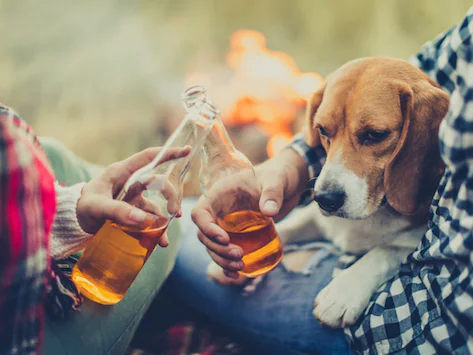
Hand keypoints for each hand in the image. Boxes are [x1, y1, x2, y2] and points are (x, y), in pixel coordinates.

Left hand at [77, 146, 189, 246]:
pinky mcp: (131, 212)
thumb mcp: (96, 207)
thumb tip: (143, 219)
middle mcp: (130, 182)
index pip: (149, 157)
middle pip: (159, 183)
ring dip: (164, 218)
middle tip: (174, 213)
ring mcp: (131, 198)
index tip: (186, 151)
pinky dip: (156, 229)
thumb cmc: (80, 207)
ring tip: (165, 237)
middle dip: (171, 196)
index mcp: (122, 172)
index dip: (168, 153)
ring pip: (156, 204)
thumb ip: (117, 211)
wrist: (70, 223)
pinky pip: (148, 218)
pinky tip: (160, 242)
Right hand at [191, 148, 308, 277]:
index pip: (200, 213)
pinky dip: (228, 264)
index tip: (226, 239)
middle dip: (218, 250)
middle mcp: (219, 209)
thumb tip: (269, 211)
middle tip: (239, 256)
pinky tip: (239, 275)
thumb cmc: (279, 174)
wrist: (290, 181)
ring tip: (240, 268)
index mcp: (220, 193)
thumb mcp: (277, 181)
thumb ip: (273, 193)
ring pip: (213, 246)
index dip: (207, 228)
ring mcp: (227, 222)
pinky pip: (226, 250)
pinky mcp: (238, 232)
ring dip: (222, 260)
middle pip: (205, 234)